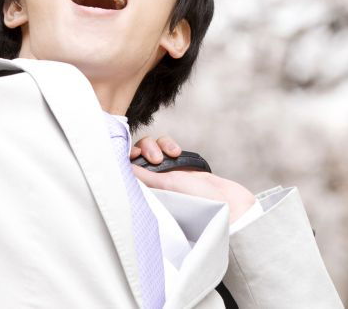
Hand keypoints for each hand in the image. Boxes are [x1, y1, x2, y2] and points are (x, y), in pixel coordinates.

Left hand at [130, 133, 256, 223]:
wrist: (227, 202)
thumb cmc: (197, 201)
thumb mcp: (165, 186)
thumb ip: (143, 175)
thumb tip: (121, 166)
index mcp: (145, 190)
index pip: (127, 168)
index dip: (127, 156)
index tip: (133, 154)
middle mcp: (153, 180)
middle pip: (138, 153)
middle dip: (146, 148)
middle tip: (156, 159)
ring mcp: (167, 170)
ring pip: (153, 146)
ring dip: (159, 144)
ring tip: (171, 155)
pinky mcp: (179, 162)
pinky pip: (167, 146)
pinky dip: (169, 145)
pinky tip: (177, 152)